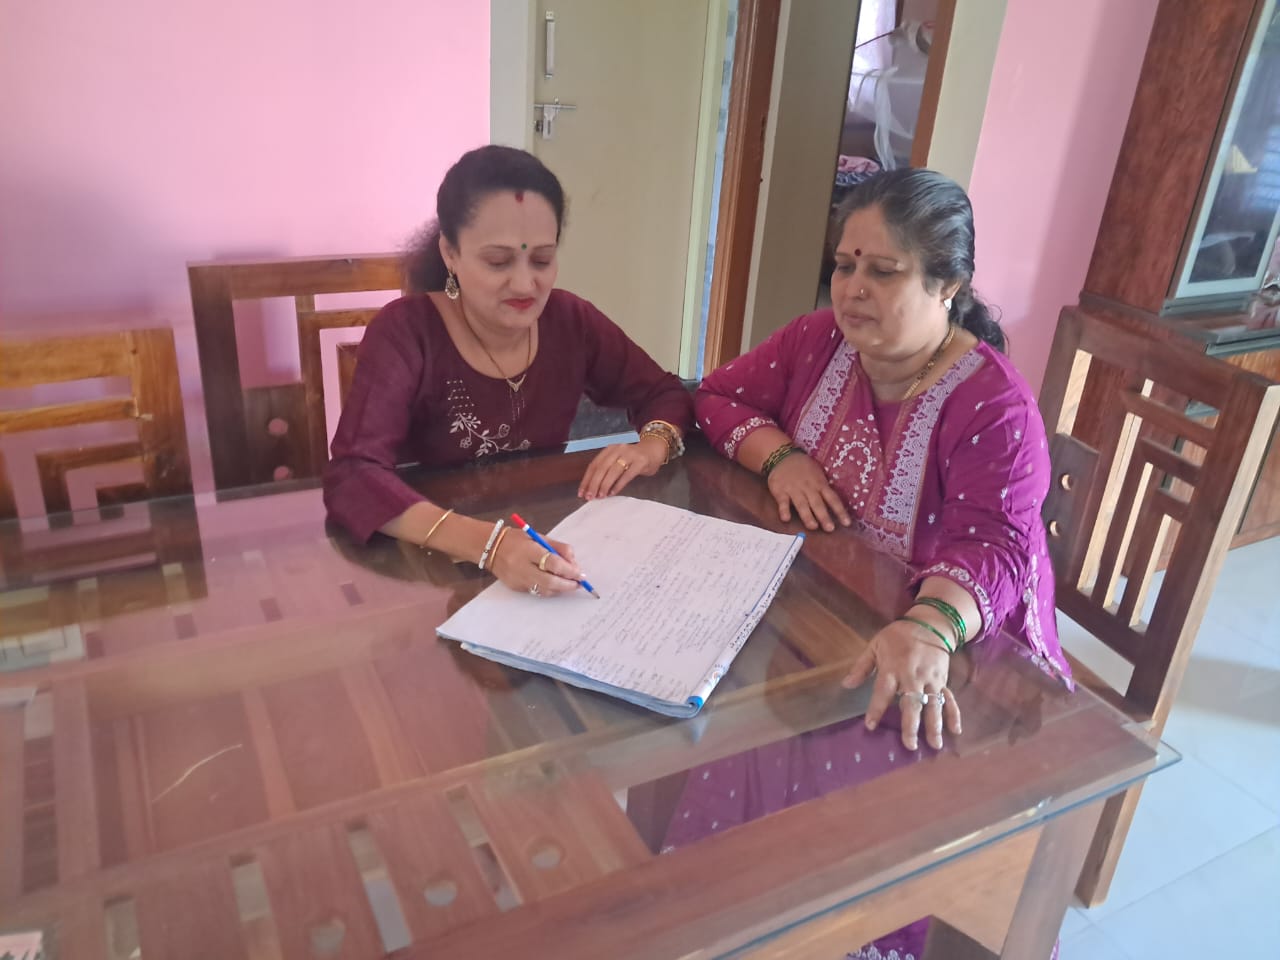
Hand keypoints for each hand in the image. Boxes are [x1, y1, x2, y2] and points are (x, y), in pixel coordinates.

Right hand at [489, 534, 582, 596]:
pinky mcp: (516, 587)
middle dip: (568, 584)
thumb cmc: (517, 539)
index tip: (580, 573)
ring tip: (570, 584)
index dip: (569, 570)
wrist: (489, 547)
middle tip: (579, 583)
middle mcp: (522, 567)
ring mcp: (518, 579)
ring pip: (544, 590)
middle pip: (550, 581)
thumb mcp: (538, 537)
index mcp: (528, 550)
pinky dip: (550, 589)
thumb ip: (558, 548)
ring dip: (560, 589)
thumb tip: (574, 563)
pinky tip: (556, 585)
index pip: (552, 563)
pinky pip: (537, 592)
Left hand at [579, 435, 668, 499]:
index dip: (586, 479)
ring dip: (605, 485)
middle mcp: (618, 450)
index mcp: (609, 449)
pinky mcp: (640, 461)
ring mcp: (630, 455)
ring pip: (613, 471)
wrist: (654, 450)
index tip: (582, 492)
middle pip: (601, 468)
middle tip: (590, 496)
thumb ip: (607, 470)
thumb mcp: (618, 460)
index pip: (594, 465)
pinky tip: (613, 492)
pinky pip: (627, 474)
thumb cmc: (634, 459)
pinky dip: (618, 484)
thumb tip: (593, 488)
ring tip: (600, 496)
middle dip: (593, 484)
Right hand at [766, 452, 850, 531]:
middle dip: (824, 516)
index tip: (847, 523)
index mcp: (820, 484)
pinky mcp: (780, 491)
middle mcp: (808, 488)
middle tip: (830, 529)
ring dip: (807, 516)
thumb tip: (834, 504)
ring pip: (802, 504)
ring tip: (813, 527)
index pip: (832, 499)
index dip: (840, 511)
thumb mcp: (818, 474)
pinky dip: (784, 510)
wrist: (782, 456)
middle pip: (818, 504)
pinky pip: (782, 502)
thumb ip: (824, 488)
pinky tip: (786, 519)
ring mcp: (794, 489)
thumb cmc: (803, 467)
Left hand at [841, 620, 961, 749]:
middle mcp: (912, 677)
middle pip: (912, 704)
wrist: (929, 624)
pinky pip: (949, 699)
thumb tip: (846, 685)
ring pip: (933, 705)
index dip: (876, 709)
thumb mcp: (875, 645)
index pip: (883, 692)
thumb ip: (861, 667)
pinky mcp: (943, 680)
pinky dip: (954, 714)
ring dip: (934, 725)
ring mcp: (930, 680)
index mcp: (892, 668)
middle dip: (912, 725)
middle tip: (910, 745)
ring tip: (935, 745)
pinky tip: (956, 730)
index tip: (870, 726)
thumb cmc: (897, 637)